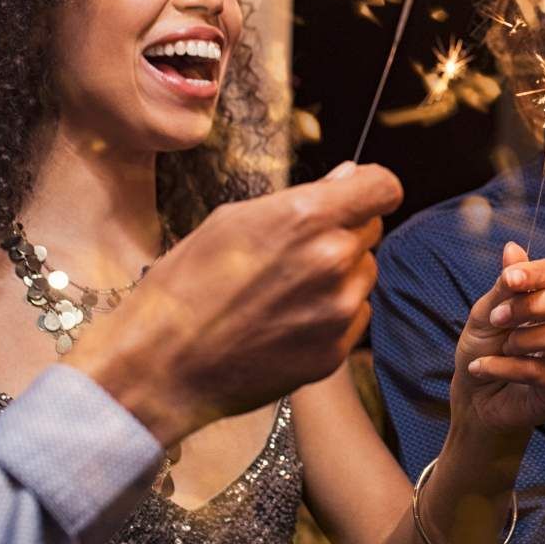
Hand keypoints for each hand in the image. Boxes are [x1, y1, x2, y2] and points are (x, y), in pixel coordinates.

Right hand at [69, 161, 401, 444]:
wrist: (161, 366)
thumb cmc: (185, 286)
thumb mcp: (231, 221)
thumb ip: (302, 198)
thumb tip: (349, 177)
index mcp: (307, 218)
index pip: (383, 187)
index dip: (370, 188)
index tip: (356, 195)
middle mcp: (333, 260)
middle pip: (372, 229)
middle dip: (344, 232)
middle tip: (295, 250)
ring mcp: (338, 310)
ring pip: (364, 274)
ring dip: (340, 275)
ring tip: (284, 290)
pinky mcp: (336, 350)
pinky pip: (355, 315)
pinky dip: (333, 314)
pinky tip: (288, 320)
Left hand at [451, 241, 544, 437]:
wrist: (475, 398)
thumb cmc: (486, 349)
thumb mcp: (488, 313)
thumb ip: (505, 285)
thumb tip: (512, 247)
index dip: (535, 273)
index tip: (507, 281)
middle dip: (535, 304)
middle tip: (499, 318)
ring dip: (522, 339)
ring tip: (502, 347)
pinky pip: (541, 370)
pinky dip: (503, 367)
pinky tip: (481, 368)